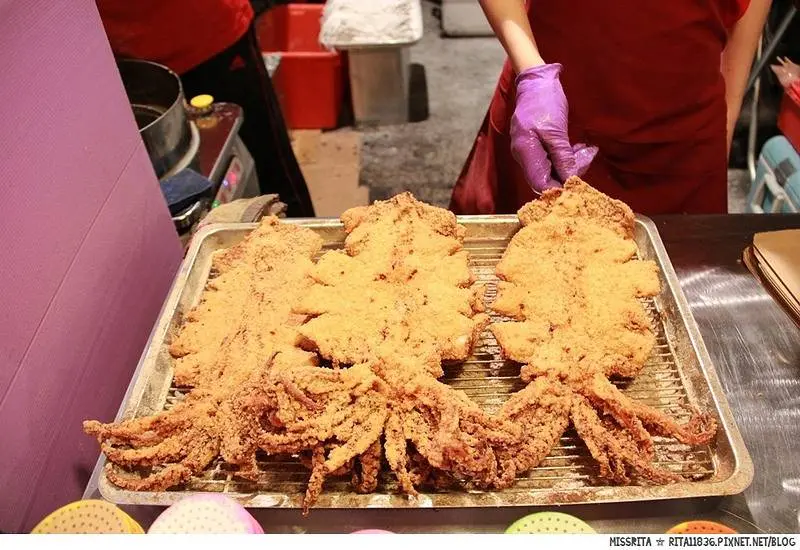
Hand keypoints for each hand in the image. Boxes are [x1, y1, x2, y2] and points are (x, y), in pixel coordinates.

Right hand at [510, 63, 596, 191]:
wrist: (536, 80)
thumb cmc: (544, 101)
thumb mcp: (556, 130)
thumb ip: (562, 156)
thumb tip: (570, 178)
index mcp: (525, 152)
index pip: (541, 183)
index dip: (559, 186)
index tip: (579, 179)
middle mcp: (524, 155)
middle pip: (547, 178)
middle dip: (569, 172)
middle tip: (588, 156)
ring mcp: (529, 150)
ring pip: (551, 168)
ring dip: (571, 162)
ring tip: (586, 150)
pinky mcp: (535, 144)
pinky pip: (551, 158)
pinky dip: (566, 155)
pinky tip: (579, 147)